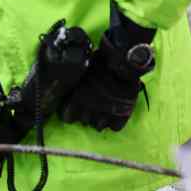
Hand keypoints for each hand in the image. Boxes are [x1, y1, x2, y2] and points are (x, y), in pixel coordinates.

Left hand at [62, 6, 153, 132]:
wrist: (122, 64)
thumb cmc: (100, 63)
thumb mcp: (83, 72)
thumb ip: (77, 84)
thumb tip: (71, 85)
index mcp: (77, 100)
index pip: (68, 118)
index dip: (72, 112)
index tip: (76, 107)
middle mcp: (88, 110)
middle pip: (84, 121)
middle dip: (88, 114)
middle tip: (94, 104)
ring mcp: (105, 116)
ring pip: (98, 126)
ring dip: (101, 119)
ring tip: (106, 109)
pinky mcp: (120, 118)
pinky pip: (114, 127)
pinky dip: (116, 121)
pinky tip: (117, 112)